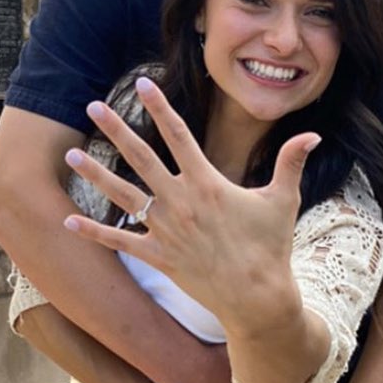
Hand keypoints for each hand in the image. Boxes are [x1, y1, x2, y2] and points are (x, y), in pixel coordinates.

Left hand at [62, 76, 318, 331]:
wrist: (257, 298)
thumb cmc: (271, 248)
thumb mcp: (283, 200)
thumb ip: (291, 162)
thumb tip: (314, 134)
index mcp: (207, 183)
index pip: (179, 134)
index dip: (160, 107)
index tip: (142, 83)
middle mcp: (181, 201)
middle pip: (141, 157)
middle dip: (116, 129)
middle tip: (93, 107)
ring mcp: (166, 229)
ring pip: (123, 195)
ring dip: (95, 174)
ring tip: (70, 156)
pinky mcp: (158, 257)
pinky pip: (120, 241)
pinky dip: (94, 231)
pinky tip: (68, 219)